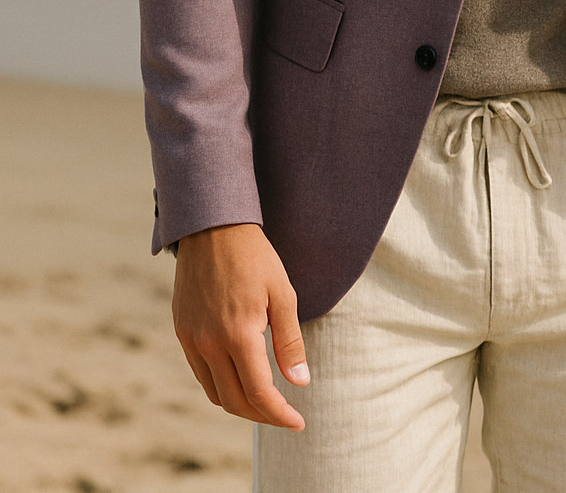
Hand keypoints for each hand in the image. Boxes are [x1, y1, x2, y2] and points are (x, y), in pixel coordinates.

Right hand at [172, 223, 308, 429]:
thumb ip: (289, 343)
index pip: (259, 393)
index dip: (280, 414)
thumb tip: (300, 383)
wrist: (213, 227)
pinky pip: (200, 372)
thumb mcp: (283, 294)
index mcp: (238, 334)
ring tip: (265, 399)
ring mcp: (190, 339)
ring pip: (214, 392)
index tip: (299, 422)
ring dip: (240, 403)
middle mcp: (209, 343)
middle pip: (234, 401)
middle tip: (285, 414)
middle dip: (262, 414)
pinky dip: (221, 384)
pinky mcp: (181, 331)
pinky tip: (240, 375)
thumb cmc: (255, 258)